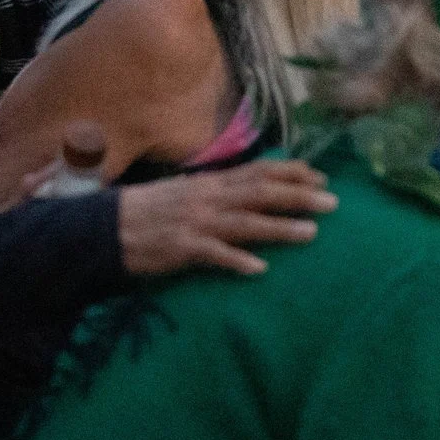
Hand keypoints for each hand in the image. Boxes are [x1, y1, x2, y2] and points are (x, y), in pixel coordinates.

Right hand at [114, 159, 337, 277]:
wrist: (107, 228)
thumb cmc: (150, 211)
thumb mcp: (188, 192)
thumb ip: (220, 190)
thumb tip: (254, 187)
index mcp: (210, 182)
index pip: (259, 171)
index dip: (292, 172)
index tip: (322, 177)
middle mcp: (208, 197)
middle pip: (260, 193)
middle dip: (298, 196)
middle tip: (332, 203)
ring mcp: (196, 222)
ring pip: (245, 223)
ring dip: (279, 227)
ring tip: (311, 233)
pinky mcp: (182, 248)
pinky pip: (214, 255)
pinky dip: (236, 260)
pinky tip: (259, 269)